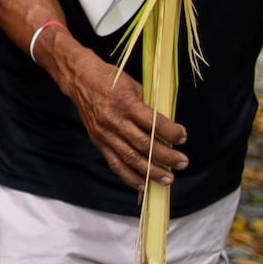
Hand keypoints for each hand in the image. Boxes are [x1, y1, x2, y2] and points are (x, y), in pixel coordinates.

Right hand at [58, 45, 184, 186]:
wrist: (80, 80)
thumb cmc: (109, 79)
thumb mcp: (133, 86)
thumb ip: (147, 107)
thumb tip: (166, 127)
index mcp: (126, 103)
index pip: (153, 123)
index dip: (171, 132)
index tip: (182, 137)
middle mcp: (114, 121)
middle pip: (144, 145)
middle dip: (166, 156)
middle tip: (182, 162)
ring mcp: (105, 134)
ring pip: (130, 158)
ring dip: (151, 171)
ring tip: (168, 179)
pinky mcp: (99, 143)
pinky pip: (115, 164)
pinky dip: (130, 176)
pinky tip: (144, 184)